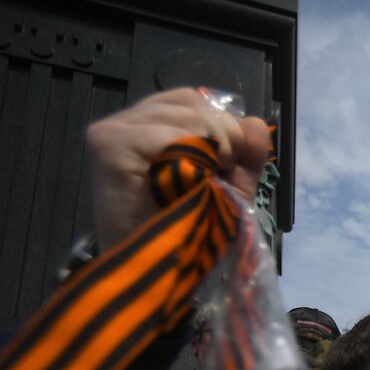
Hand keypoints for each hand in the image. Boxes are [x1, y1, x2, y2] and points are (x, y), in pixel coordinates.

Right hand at [86, 88, 270, 250]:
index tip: (230, 164)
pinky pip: (168, 134)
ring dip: (211, 149)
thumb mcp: (227, 189)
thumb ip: (245, 156)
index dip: (225, 125)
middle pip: (193, 102)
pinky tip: (188, 182)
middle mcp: (128, 120)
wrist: (156, 271)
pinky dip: (190, 157)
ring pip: (185, 114)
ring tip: (203, 182)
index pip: (195, 99)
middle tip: (221, 176)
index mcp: (152, 125)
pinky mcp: (109, 145)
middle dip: (225, 136)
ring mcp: (113, 130)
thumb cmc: (187, 231)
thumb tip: (260, 123)